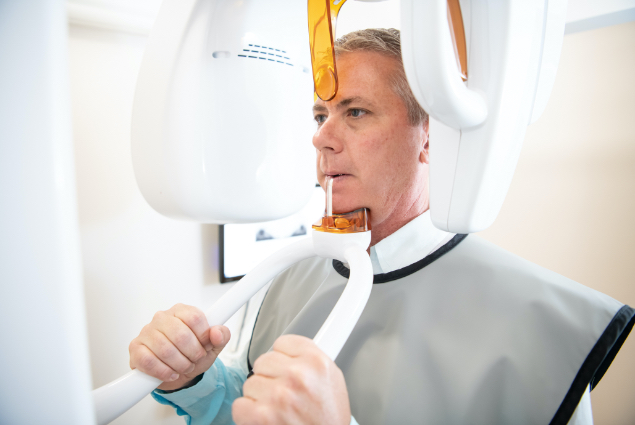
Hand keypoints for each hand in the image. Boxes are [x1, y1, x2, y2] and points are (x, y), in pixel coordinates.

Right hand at [129, 303, 230, 390]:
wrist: (177, 374)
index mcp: (181, 311)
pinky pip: (149, 361)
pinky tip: (171, 373)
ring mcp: (147, 332)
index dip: (203, 336)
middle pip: (181, 335)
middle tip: (195, 360)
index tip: (205, 346)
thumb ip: (221, 336)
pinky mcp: (136, 348)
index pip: (195, 317)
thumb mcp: (213, 346)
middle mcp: (162, 317)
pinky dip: (164, 372)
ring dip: (180, 364)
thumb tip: (216, 332)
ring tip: (184, 367)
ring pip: (165, 350)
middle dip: (193, 354)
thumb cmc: (193, 355)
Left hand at [232, 335, 350, 424]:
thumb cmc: (329, 418)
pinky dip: (248, 414)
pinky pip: (240, 404)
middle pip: (263, 361)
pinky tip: (265, 418)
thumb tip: (288, 351)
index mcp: (315, 361)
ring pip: (250, 382)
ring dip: (259, 396)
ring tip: (277, 408)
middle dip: (270, 377)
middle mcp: (297, 375)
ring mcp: (278, 395)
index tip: (287, 370)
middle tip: (284, 394)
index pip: (282, 343)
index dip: (283, 359)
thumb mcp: (332, 379)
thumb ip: (309, 359)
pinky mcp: (262, 416)